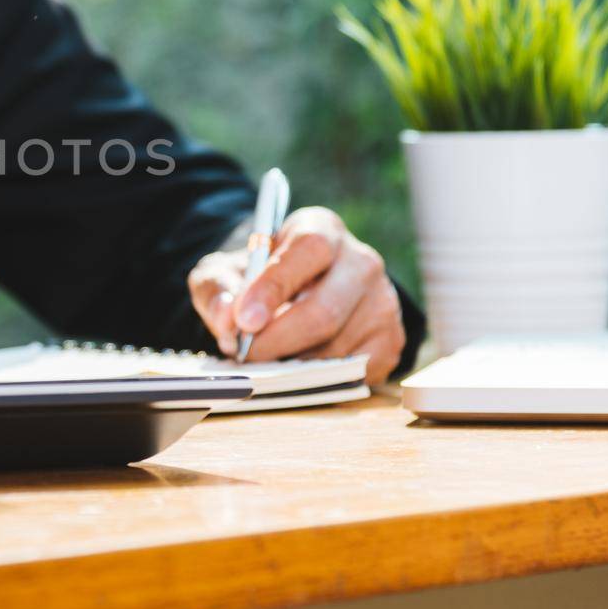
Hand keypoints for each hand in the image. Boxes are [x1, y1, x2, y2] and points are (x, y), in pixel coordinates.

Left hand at [187, 206, 404, 382]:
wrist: (296, 295)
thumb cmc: (259, 280)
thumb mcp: (226, 271)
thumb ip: (217, 287)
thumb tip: (227, 319)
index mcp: (321, 230)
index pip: (308, 251)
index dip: (274, 287)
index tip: (244, 320)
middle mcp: (361, 262)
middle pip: (324, 310)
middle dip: (277, 341)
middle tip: (244, 356)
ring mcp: (382, 302)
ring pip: (335, 348)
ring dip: (292, 364)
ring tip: (264, 362)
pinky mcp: (390, 340)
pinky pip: (352, 371)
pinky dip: (317, 379)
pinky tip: (294, 369)